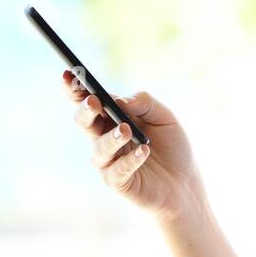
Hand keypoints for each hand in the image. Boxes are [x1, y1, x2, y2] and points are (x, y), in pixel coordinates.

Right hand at [61, 69, 202, 220]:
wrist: (185, 182)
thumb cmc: (172, 146)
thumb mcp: (165, 118)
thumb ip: (146, 104)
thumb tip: (123, 101)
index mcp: (112, 118)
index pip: (88, 100)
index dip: (76, 88)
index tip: (70, 73)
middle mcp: (104, 138)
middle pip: (84, 122)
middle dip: (86, 110)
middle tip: (94, 102)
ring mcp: (109, 162)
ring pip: (99, 148)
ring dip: (111, 138)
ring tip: (126, 130)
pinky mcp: (118, 182)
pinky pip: (117, 171)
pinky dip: (129, 160)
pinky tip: (144, 152)